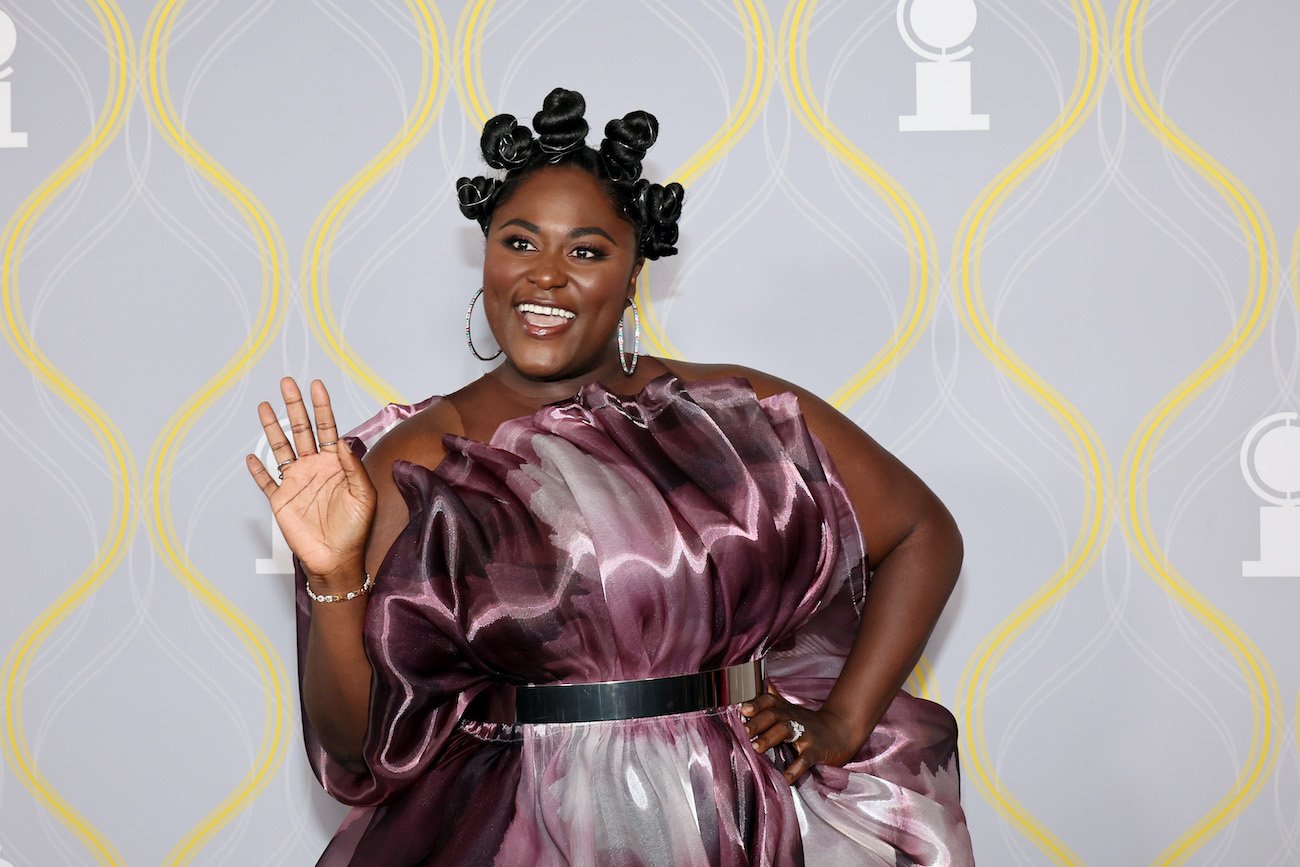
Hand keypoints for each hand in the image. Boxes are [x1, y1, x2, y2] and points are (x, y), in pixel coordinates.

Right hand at [246, 377, 375, 584]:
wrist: (337, 558)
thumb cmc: (355, 528)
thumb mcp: (363, 495)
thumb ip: (353, 467)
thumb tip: (343, 440)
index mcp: (336, 464)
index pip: (328, 428)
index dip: (322, 407)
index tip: (316, 385)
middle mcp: (314, 468)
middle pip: (301, 430)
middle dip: (295, 406)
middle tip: (287, 383)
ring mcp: (296, 482)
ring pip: (281, 448)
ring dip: (272, 427)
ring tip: (265, 406)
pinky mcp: (281, 499)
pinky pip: (266, 481)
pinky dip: (258, 469)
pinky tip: (252, 456)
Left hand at [740, 684, 863, 784]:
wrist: (842, 731)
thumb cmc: (810, 723)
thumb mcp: (792, 710)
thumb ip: (775, 700)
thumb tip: (762, 684)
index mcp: (786, 710)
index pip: (769, 701)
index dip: (757, 704)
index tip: (743, 709)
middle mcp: (794, 719)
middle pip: (774, 715)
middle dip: (758, 722)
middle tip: (745, 731)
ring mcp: (806, 734)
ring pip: (786, 731)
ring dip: (769, 738)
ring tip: (755, 748)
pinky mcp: (816, 751)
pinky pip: (804, 759)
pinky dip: (795, 769)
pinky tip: (785, 778)